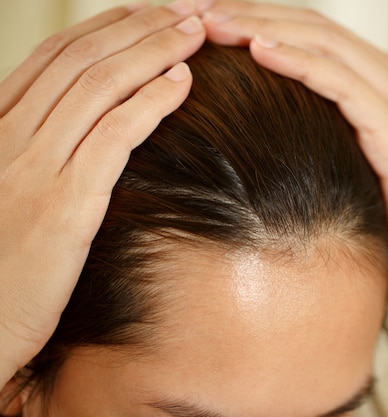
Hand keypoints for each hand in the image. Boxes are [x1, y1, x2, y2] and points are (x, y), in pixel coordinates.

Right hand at [0, 1, 207, 380]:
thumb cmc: (2, 264)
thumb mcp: (10, 195)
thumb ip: (41, 154)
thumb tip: (90, 129)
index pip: (54, 58)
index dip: (104, 28)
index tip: (146, 13)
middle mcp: (11, 137)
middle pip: (81, 60)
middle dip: (138, 27)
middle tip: (183, 11)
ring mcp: (35, 167)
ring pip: (99, 86)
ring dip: (153, 51)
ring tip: (194, 32)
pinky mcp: (65, 202)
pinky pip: (114, 134)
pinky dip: (150, 101)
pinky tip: (181, 82)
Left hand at [202, 1, 387, 293]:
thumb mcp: (355, 157)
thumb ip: (325, 125)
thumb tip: (263, 118)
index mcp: (386, 78)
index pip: (314, 31)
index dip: (259, 15)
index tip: (205, 15)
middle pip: (314, 25)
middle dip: (251, 11)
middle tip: (195, 7)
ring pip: (324, 44)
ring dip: (263, 27)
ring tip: (213, 22)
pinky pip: (340, 82)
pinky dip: (298, 62)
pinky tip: (258, 50)